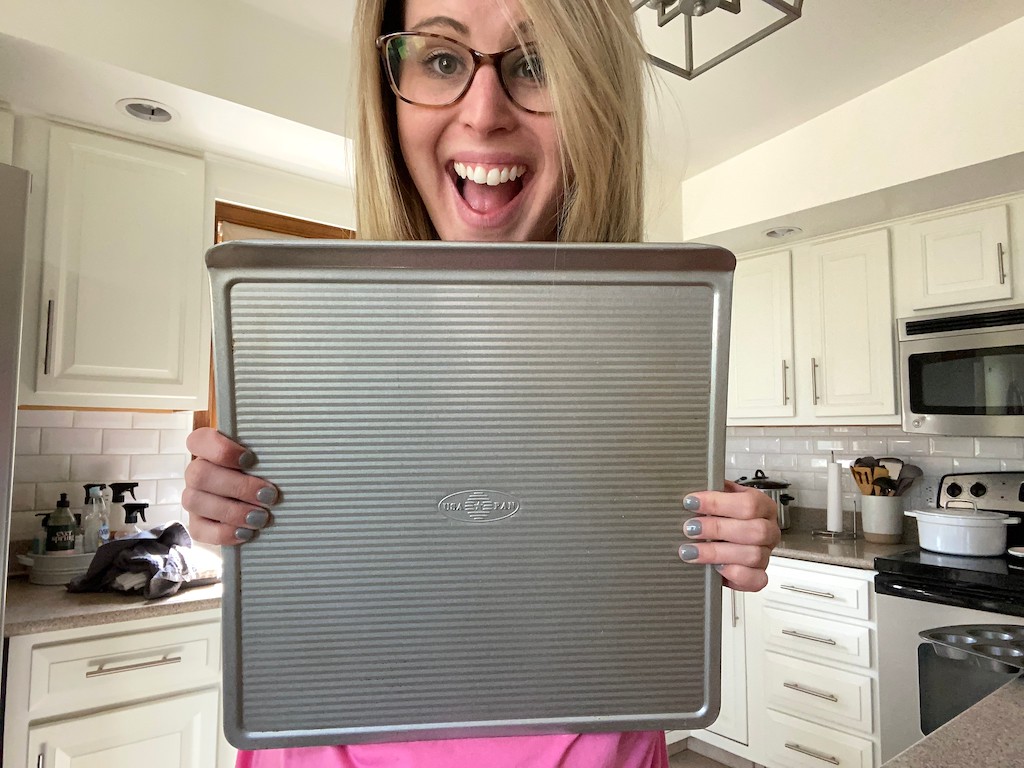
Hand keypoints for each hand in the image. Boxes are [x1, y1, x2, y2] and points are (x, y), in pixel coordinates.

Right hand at [182, 427, 277, 544]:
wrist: (265, 506)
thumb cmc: (267, 474)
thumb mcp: (268, 460)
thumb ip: (268, 454)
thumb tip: (287, 457)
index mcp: (210, 450)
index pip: (199, 440)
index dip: (220, 449)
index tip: (250, 458)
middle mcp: (197, 472)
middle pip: (199, 474)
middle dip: (237, 486)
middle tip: (268, 495)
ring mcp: (194, 499)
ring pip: (195, 502)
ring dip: (231, 511)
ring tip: (261, 518)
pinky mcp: (196, 524)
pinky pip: (198, 530)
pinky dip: (223, 533)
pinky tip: (246, 534)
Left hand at [677, 480, 779, 591]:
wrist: (725, 543)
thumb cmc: (724, 518)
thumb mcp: (720, 499)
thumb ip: (713, 492)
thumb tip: (694, 492)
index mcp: (763, 507)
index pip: (749, 503)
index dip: (718, 503)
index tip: (691, 502)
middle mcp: (769, 530)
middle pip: (754, 530)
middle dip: (717, 528)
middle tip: (690, 528)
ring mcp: (766, 555)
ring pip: (752, 555)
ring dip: (716, 552)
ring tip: (691, 550)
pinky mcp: (759, 576)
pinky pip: (755, 579)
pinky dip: (733, 574)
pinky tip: (715, 568)